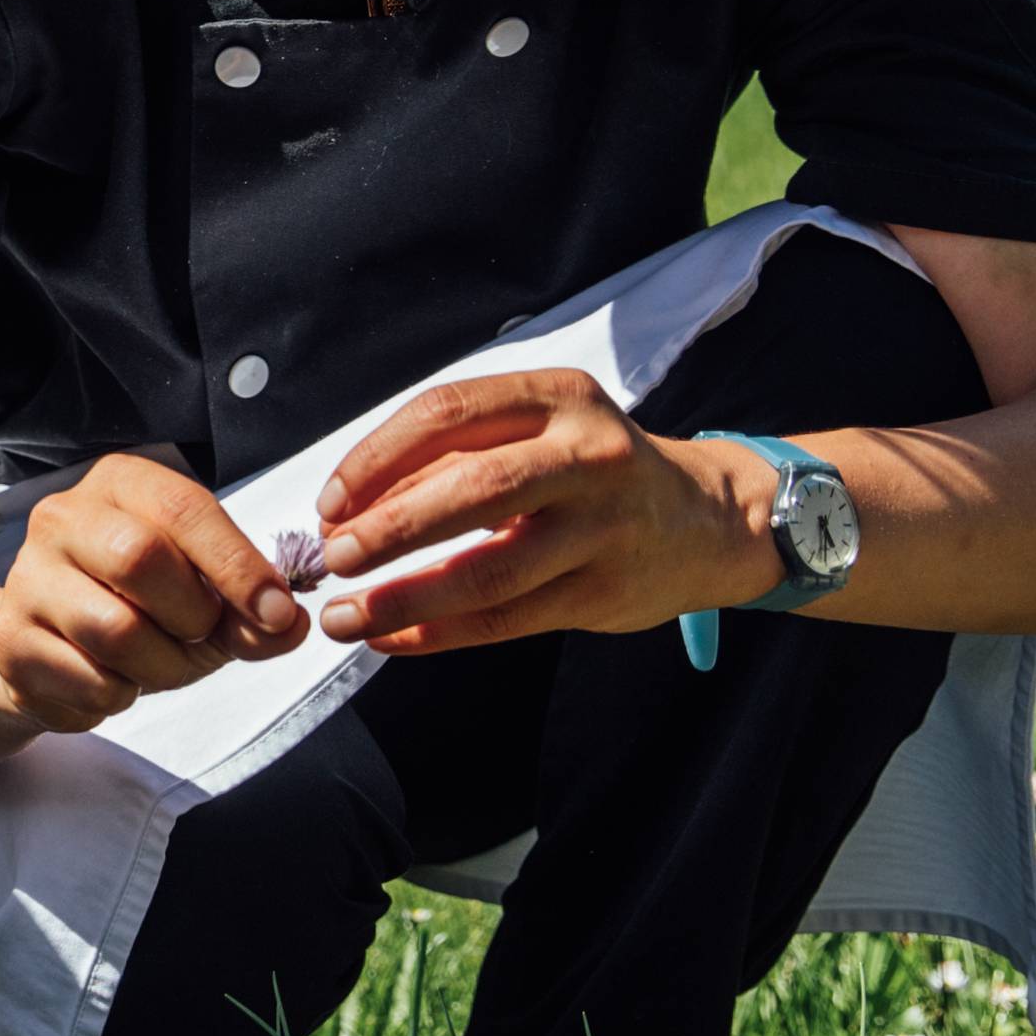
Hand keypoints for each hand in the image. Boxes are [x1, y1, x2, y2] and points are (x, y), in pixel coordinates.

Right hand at [0, 455, 308, 738]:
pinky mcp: (9, 640)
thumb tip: (290, 624)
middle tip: (200, 634)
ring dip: (162, 666)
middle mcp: (62, 517)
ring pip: (115, 628)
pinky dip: (122, 695)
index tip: (276, 611)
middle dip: (191, 614)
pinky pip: (90, 680)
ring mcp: (27, 577)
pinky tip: (113, 679)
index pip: (183, 508)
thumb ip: (252, 612)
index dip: (237, 564)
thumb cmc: (133, 606)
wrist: (43, 645)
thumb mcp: (204, 598)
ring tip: (159, 663)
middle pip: (139, 558)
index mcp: (119, 484)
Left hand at [312, 368, 783, 655]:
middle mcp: (588, 455)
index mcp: (558, 397)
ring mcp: (603, 528)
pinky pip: (507, 619)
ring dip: (404, 597)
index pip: (448, 413)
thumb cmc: (589, 471)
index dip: (376, 458)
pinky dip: (438, 633)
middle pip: (472, 488)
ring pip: (489, 570)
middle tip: (332, 557)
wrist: (706, 521)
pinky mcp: (604, 592)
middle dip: (388, 527)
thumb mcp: (535, 434)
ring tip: (345, 616)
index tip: (329, 501)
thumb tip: (345, 513)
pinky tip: (391, 639)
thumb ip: (449, 460)